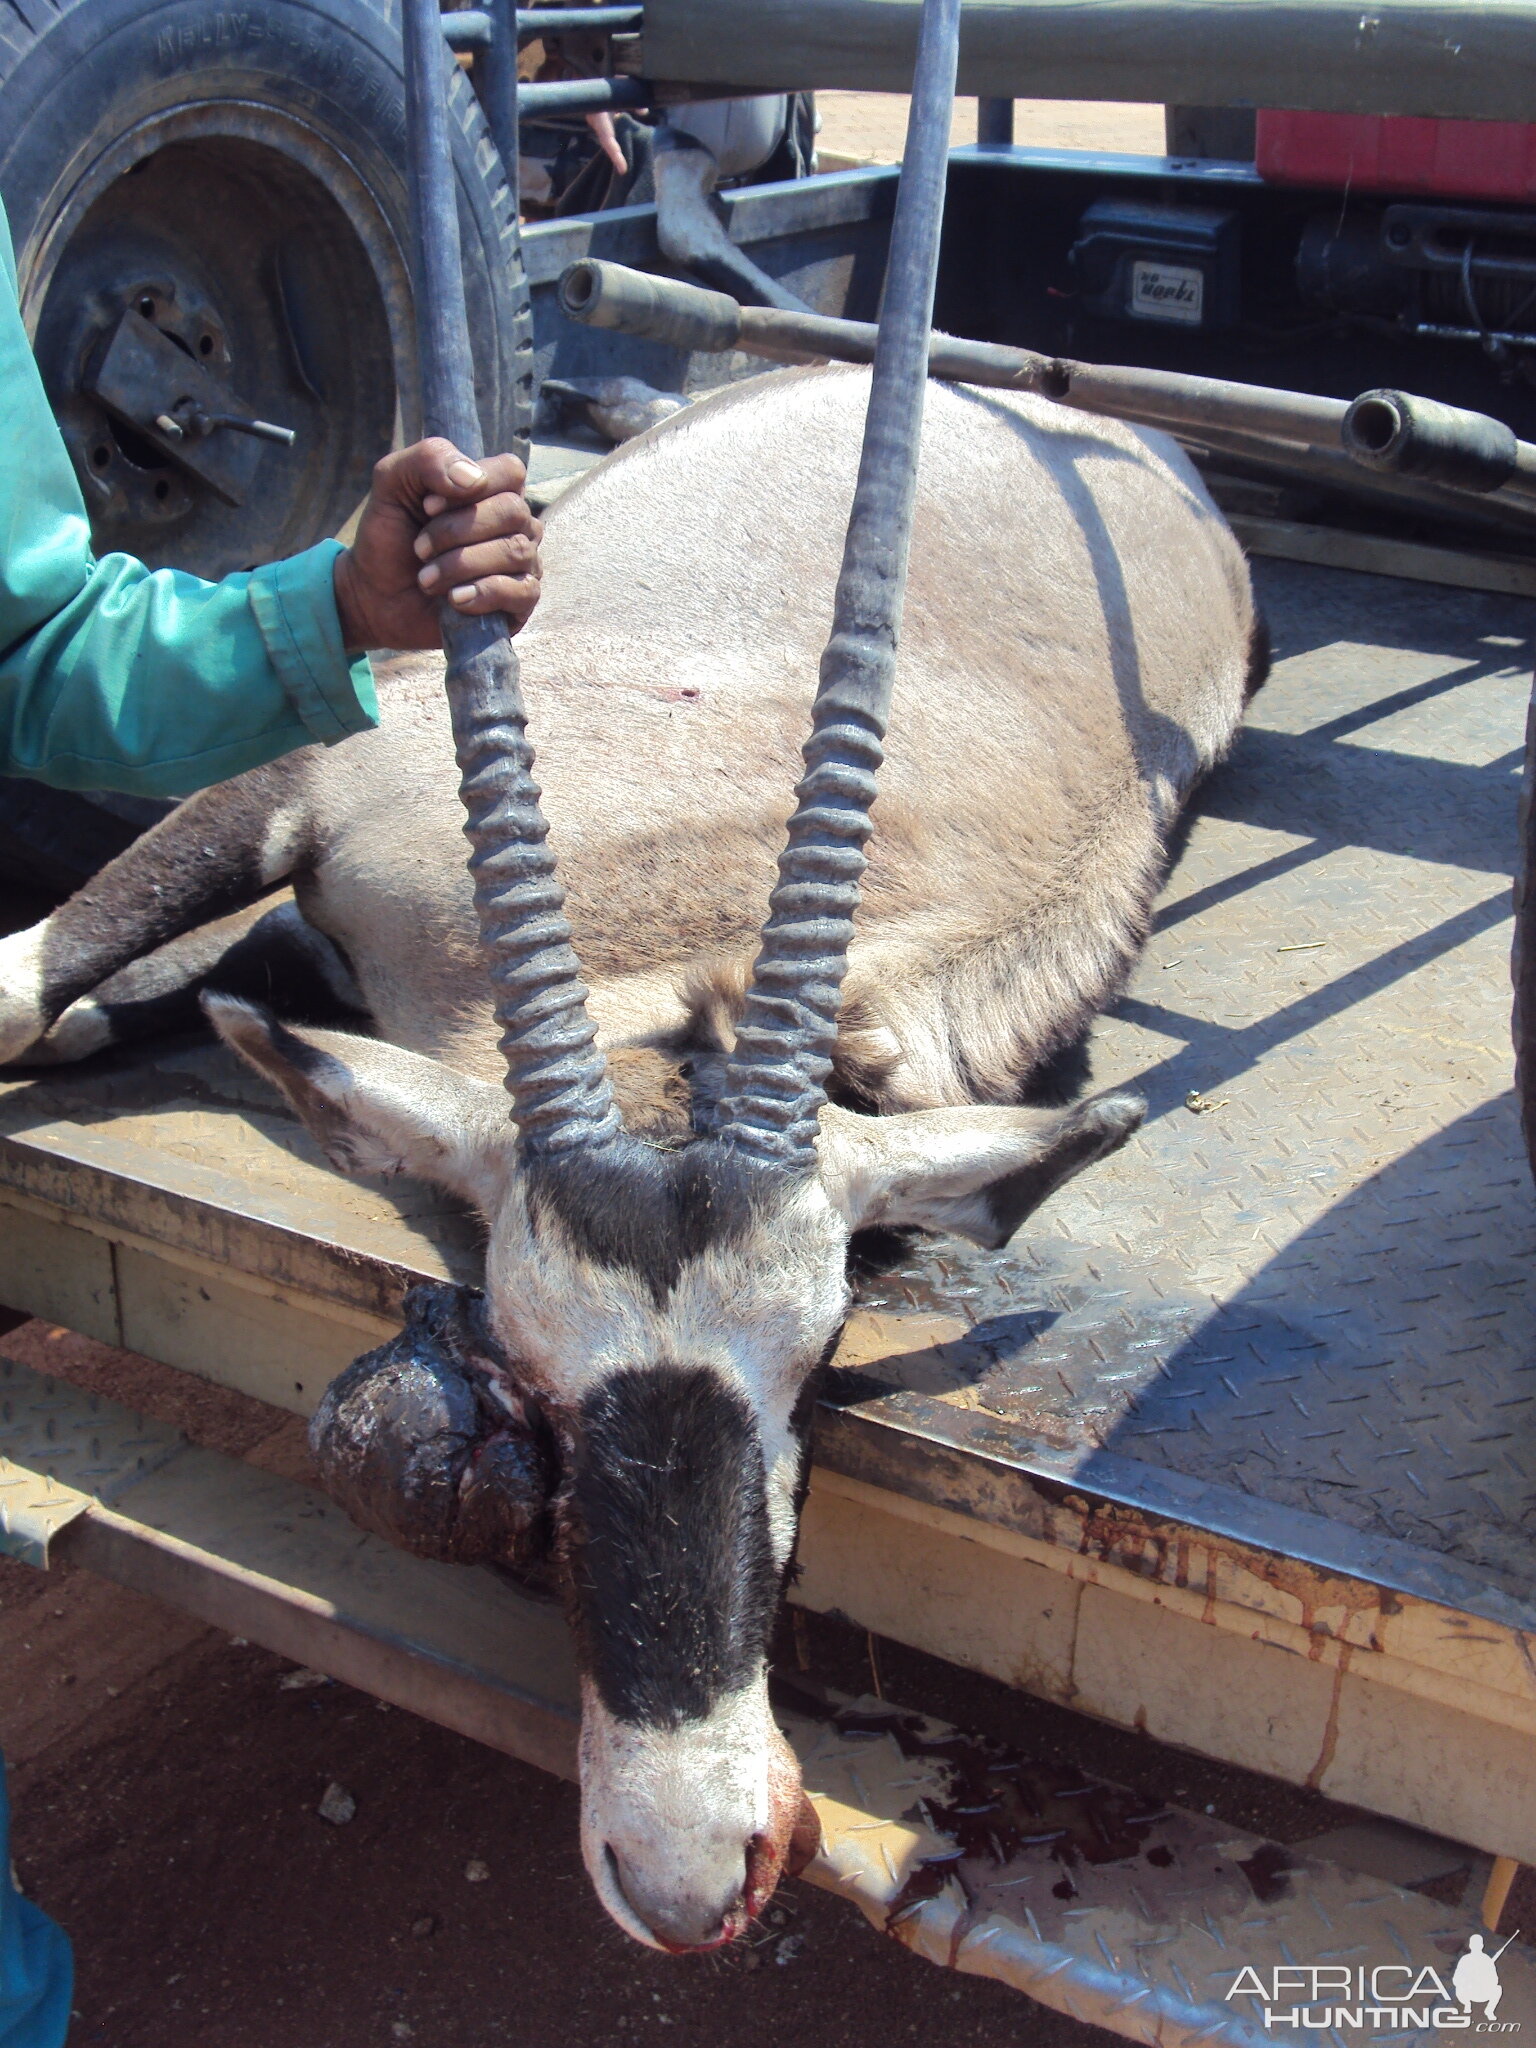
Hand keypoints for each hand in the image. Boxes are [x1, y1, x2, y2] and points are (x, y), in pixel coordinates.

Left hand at [332, 438, 541, 652]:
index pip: (510, 471)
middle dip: (455, 530)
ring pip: (515, 551)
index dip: (471, 487)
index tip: (428, 506)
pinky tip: (455, 599)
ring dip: (460, 565)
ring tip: (427, 579)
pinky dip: (483, 593)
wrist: (378, 597)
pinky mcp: (520, 603)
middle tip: (420, 548)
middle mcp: (515, 524)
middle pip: (512, 511)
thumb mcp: (392, 483)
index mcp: (492, 490)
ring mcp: (522, 564)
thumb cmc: (391, 538)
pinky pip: (523, 592)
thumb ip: (428, 459)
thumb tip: (473, 478)